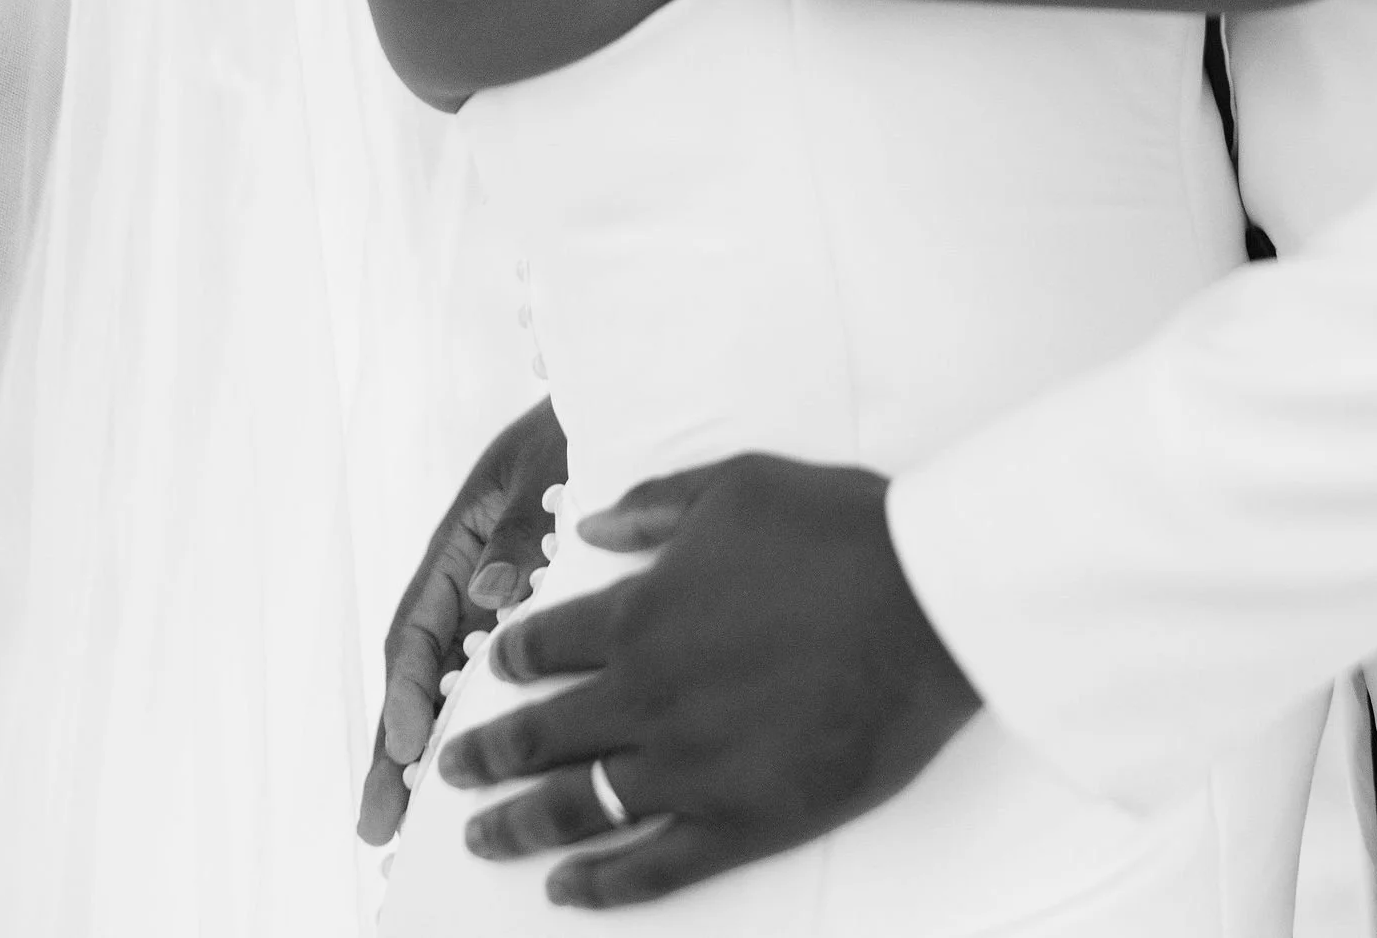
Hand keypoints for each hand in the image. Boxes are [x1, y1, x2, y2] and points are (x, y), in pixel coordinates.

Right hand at [357, 393, 567, 845]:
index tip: (404, 751)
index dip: (406, 691)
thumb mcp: (548, 464)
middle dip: (399, 749)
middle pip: (426, 672)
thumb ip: (521, 527)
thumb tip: (493, 594)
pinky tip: (499, 773)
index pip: (417, 626)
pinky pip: (509, 673)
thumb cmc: (583, 424)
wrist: (632, 398)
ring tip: (418, 823)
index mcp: (463, 535)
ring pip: (461, 682)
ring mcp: (506, 596)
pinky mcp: (546, 610)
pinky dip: (494, 722)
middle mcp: (475, 574)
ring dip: (440, 747)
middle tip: (379, 826)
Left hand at [436, 453, 978, 907]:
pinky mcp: (743, 822)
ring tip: (482, 835)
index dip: (514, 660)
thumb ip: (655, 507)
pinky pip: (653, 867)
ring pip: (581, 807)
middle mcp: (649, 697)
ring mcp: (691, 768)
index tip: (496, 671)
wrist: (926, 601)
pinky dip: (602, 886)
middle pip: (544, 734)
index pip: (548, 646)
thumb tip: (593, 525)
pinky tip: (566, 892)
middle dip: (489, 752)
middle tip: (450, 770)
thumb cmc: (837, 531)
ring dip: (521, 823)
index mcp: (642, 614)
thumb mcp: (735, 484)